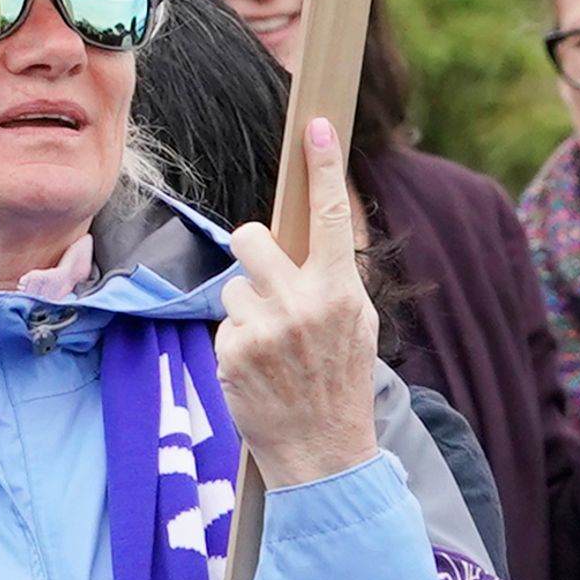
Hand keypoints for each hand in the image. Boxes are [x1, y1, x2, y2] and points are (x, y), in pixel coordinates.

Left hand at [213, 119, 383, 489]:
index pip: (331, 217)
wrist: (324, 455)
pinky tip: (258, 372)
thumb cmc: (338, 382)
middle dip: (252, 253)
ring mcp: (265, 328)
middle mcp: (304, 303)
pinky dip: (237, 343)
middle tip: (270, 285)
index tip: (317, 125)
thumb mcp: (355, 325)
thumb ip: (332, 279)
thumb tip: (308, 233)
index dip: (323, 169)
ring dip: (246, 309)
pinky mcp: (233, 352)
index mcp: (340, 291)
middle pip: (250, 237)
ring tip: (272, 348)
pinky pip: (224, 322)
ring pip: (232, 285)